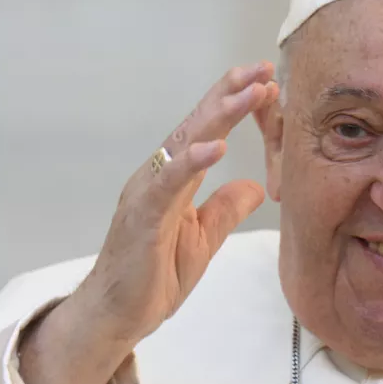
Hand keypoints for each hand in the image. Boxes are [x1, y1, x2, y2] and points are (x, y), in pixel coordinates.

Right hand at [18, 62, 277, 383]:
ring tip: (250, 93)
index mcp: (174, 179)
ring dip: (218, 115)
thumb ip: (226, 209)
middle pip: (196, 124)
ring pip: (184, 144)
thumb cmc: (154, 277)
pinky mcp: (141, 217)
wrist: (117, 316)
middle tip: (261, 68)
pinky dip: (191, 162)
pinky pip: (167, 184)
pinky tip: (215, 146)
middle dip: (229, 93)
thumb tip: (255, 186)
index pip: (206, 130)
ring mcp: (147, 193)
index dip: (233, 103)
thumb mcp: (204, 239)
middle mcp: (158, 175)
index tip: (264, 80)